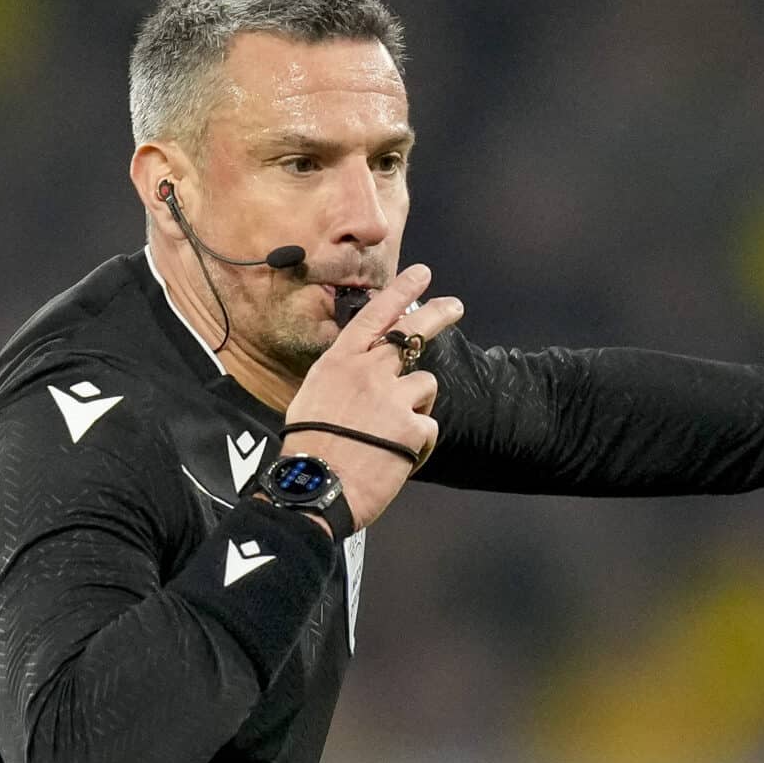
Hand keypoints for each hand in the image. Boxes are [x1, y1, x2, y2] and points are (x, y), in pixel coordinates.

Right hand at [281, 263, 463, 529]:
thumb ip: (343, 378)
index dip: (401, 292)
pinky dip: (420, 444)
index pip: (374, 316)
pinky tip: (398, 458)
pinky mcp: (413, 426)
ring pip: (425, 385)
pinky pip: (430, 428)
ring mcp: (393, 396)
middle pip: (411, 333)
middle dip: (437, 315)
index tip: (422, 274)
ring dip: (417, 407)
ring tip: (392, 434)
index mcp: (339, 362)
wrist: (315, 488)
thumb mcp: (312, 398)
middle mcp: (368, 371)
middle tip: (455, 306)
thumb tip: (363, 371)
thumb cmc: (308, 449)